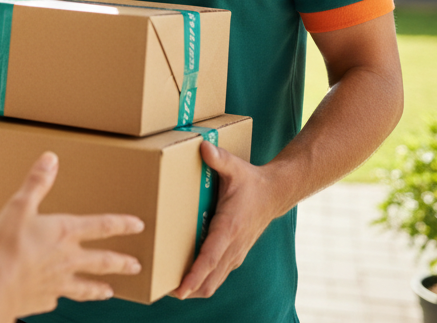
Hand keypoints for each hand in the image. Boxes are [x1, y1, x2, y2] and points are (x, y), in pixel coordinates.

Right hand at [0, 152, 143, 321]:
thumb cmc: (8, 245)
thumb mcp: (20, 206)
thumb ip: (37, 183)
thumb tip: (51, 158)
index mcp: (65, 233)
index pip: (102, 226)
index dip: (122, 224)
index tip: (138, 225)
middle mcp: (68, 259)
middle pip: (103, 261)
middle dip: (121, 262)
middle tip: (136, 265)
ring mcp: (59, 283)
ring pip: (86, 287)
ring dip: (99, 289)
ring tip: (110, 292)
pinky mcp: (45, 299)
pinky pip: (57, 298)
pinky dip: (59, 297)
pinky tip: (57, 299)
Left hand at [173, 140, 281, 299]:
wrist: (274, 194)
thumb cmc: (250, 181)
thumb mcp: (235, 167)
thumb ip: (219, 158)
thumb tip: (203, 146)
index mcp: (229, 227)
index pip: (210, 257)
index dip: (195, 274)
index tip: (180, 289)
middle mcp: (233, 246)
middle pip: (210, 279)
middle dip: (188, 288)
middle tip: (162, 290)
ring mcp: (235, 253)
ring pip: (214, 282)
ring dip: (194, 288)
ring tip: (169, 288)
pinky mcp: (234, 255)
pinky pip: (217, 276)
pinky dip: (202, 282)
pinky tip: (185, 280)